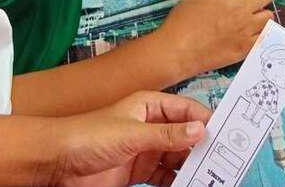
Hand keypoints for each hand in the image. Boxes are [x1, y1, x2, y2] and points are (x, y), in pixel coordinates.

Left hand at [58, 92, 209, 186]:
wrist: (57, 163)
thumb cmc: (88, 136)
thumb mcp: (131, 134)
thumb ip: (166, 135)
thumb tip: (199, 130)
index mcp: (149, 105)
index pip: (186, 110)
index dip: (206, 120)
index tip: (227, 134)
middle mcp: (151, 126)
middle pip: (186, 136)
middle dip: (203, 147)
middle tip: (224, 160)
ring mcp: (145, 150)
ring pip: (178, 158)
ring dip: (193, 166)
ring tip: (212, 176)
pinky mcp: (139, 172)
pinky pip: (166, 176)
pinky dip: (178, 181)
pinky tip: (189, 186)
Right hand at [157, 0, 274, 77]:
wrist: (178, 51)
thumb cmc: (179, 24)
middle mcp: (240, 8)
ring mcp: (245, 28)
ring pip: (268, 16)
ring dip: (262, 14)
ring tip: (255, 18)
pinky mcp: (246, 47)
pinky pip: (264, 37)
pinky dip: (260, 34)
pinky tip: (253, 34)